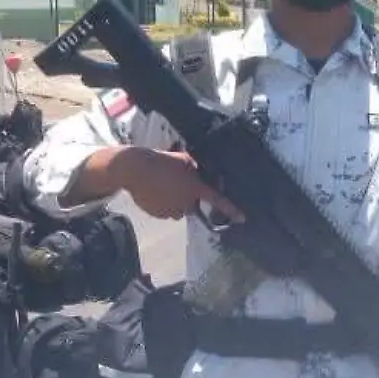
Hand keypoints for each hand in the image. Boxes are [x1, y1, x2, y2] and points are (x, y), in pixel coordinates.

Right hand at [112, 147, 244, 221]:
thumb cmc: (161, 161)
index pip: (217, 200)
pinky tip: (153, 191)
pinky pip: (163, 212)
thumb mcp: (183, 159)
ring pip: (177, 210)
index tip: (242, 218)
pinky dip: (161, 205)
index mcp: (195, 189)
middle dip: (186, 197)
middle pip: (191, 205)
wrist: (136, 169)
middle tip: (175, 184)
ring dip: (174, 202)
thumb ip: (195, 170)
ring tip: (162, 186)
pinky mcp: (157, 214)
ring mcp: (171, 211)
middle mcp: (185, 204)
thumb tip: (198, 174)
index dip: (231, 209)